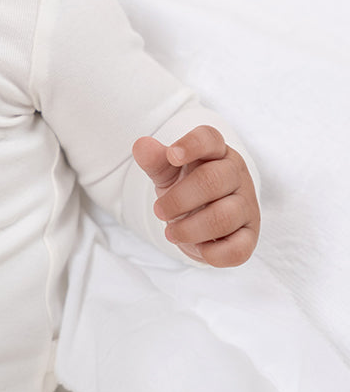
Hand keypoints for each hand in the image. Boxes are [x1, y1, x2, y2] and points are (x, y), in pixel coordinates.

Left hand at [132, 125, 258, 266]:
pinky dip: (212, 254)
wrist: (200, 218)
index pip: (209, 138)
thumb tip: (141, 145)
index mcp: (215, 152)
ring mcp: (247, 205)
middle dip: (179, 199)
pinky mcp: (250, 235)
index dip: (191, 144)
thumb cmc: (185, 187)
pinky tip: (196, 247)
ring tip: (170, 233)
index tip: (172, 156)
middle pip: (213, 180)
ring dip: (190, 229)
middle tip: (158, 211)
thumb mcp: (166, 172)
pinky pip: (238, 249)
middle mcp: (236, 175)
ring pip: (224, 216)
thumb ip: (155, 160)